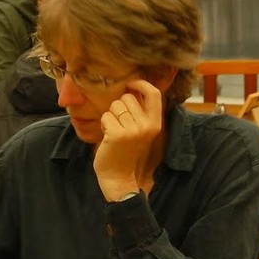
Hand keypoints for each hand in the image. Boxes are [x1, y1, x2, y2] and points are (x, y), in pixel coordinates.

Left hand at [93, 80, 161, 200]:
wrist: (118, 176)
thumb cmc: (126, 149)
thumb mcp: (141, 130)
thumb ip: (141, 110)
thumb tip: (133, 85)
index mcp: (155, 123)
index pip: (154, 93)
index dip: (141, 83)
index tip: (130, 83)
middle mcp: (147, 126)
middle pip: (128, 97)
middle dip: (119, 106)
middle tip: (120, 124)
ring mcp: (132, 130)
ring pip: (115, 105)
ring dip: (110, 116)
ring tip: (114, 131)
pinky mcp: (117, 134)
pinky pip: (106, 116)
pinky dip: (103, 124)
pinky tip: (108, 137)